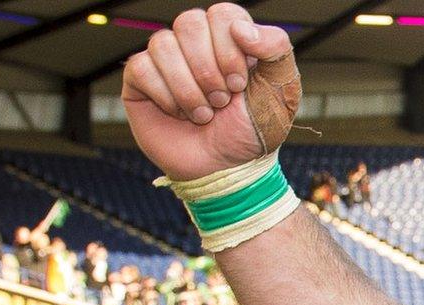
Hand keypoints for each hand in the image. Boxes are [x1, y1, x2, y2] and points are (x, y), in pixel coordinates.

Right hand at [122, 4, 300, 182]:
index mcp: (230, 39)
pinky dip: (166, 97)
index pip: (223, 14)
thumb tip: (240, 28)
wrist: (228, 171)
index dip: (230, 48)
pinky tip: (179, 114)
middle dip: (209, 69)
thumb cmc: (255, 132)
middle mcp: (196, 44)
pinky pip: (142, 68)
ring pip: (163, 44)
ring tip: (204, 114)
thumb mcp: (283, 93)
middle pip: (189, 22)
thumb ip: (277, 50)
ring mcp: (166, 60)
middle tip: (222, 100)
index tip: (240, 84)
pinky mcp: (140, 80)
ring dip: (189, 88)